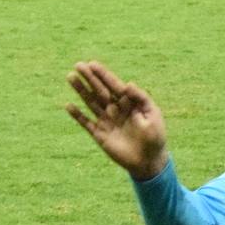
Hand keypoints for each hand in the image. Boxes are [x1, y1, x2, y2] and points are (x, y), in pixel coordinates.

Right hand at [66, 61, 169, 179]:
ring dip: (81, 91)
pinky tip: (68, 105)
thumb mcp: (152, 115)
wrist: (149, 161)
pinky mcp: (99, 134)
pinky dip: (77, 115)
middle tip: (77, 65)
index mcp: (130, 103)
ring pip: (91, 103)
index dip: (103, 75)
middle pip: (100, 91)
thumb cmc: (155, 137)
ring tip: (70, 77)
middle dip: (90, 78)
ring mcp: (107, 121)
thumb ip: (141, 99)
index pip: (114, 85)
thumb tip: (128, 83)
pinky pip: (86, 123)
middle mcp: (116, 110)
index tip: (92, 64)